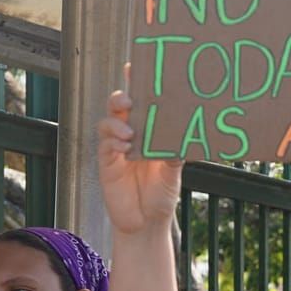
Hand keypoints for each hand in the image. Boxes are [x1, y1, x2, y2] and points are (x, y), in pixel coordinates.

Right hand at [97, 67, 183, 234]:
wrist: (147, 224)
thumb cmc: (161, 195)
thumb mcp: (174, 172)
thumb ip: (176, 153)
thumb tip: (184, 135)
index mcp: (148, 131)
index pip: (141, 102)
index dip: (137, 83)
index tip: (137, 66)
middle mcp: (130, 134)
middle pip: (119, 105)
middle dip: (122, 96)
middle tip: (130, 99)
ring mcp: (116, 148)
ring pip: (108, 122)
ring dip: (116, 122)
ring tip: (130, 132)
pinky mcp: (107, 164)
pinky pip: (106, 146)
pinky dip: (114, 142)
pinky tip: (126, 147)